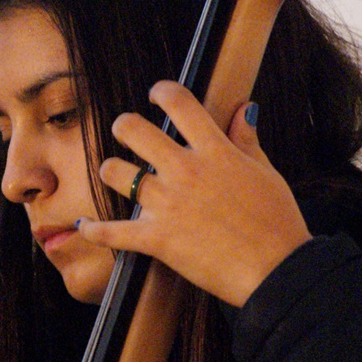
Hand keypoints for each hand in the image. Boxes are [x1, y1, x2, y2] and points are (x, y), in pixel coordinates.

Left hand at [76, 81, 310, 306]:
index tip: (156, 94)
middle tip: (126, 132)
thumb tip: (245, 109)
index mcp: (215, 151)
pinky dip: (94, 231)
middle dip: (124, 126)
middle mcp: (185, 170)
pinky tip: (84, 226)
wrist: (278, 271)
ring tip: (115, 176)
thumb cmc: (277, 222)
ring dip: (111, 172)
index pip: (179, 103)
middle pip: (133, 129)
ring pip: (115, 172)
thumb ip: (246, 140)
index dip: (162, 91)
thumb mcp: (266, 173)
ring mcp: (168, 204)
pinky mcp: (157, 238)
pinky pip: (112, 232)